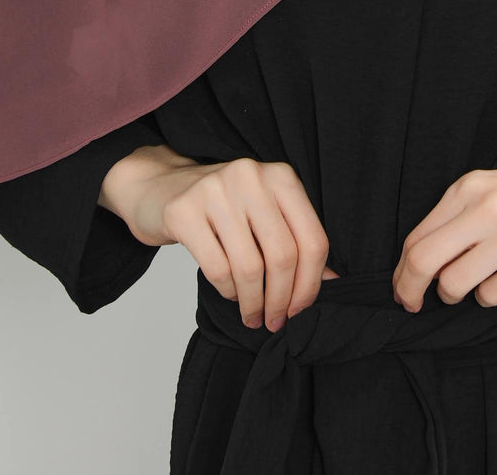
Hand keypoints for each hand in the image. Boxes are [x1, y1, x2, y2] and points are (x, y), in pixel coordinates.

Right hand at [101, 148, 339, 331]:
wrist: (160, 187)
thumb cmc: (222, 207)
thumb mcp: (265, 212)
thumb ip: (297, 240)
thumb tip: (335, 280)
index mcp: (280, 176)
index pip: (312, 238)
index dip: (311, 283)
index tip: (300, 308)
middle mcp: (251, 177)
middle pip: (283, 255)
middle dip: (282, 299)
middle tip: (275, 321)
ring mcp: (215, 191)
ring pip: (250, 267)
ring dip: (254, 303)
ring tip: (253, 315)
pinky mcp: (184, 211)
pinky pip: (217, 269)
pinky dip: (228, 293)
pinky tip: (230, 295)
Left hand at [391, 160, 496, 312]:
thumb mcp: (493, 189)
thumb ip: (456, 217)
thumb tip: (418, 262)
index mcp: (471, 187)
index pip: (418, 236)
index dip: (402, 269)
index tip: (402, 285)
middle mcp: (489, 209)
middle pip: (424, 261)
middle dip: (409, 289)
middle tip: (411, 303)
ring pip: (454, 284)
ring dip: (453, 294)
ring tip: (469, 285)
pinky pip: (490, 296)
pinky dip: (488, 296)